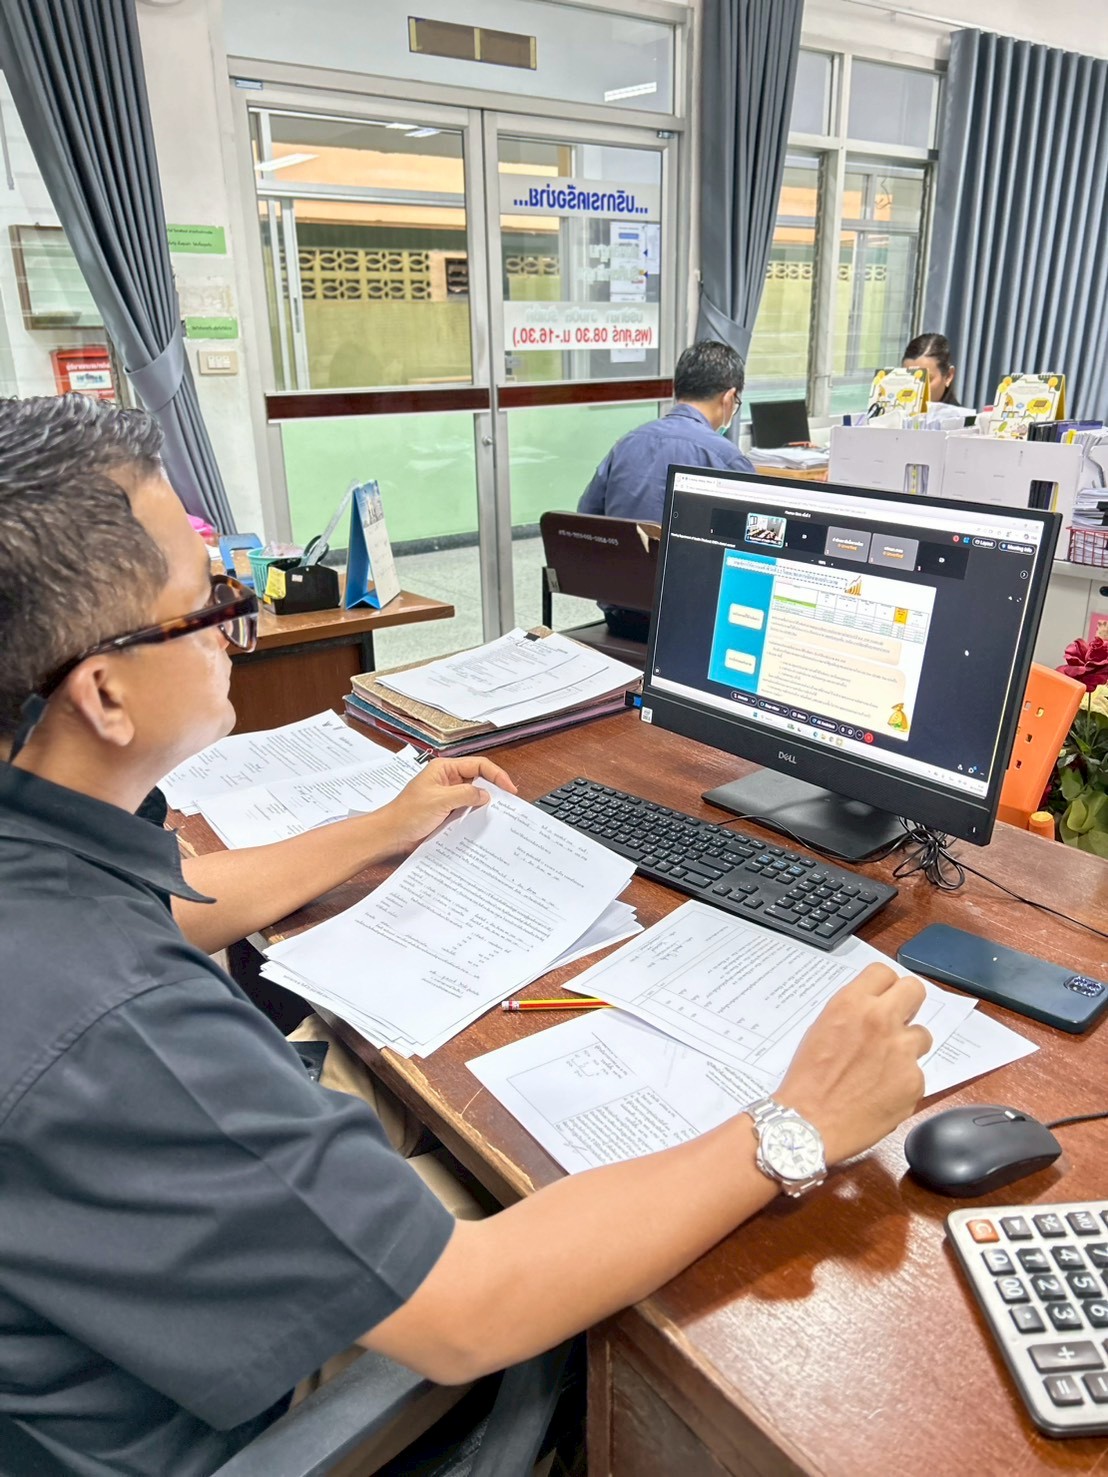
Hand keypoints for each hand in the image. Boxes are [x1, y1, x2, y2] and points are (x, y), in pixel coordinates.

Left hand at [377, 755, 517, 857]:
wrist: (391, 835)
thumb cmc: (407, 814)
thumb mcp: (439, 800)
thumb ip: (465, 794)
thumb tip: (486, 794)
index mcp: (444, 769)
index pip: (478, 765)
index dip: (496, 775)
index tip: (509, 789)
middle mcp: (447, 780)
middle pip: (478, 780)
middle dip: (493, 789)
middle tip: (508, 803)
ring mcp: (447, 797)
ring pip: (473, 797)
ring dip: (484, 805)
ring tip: (498, 815)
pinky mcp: (446, 812)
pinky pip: (466, 811)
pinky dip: (475, 816)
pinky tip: (482, 824)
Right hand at [775, 964, 930, 1164]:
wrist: (808, 1123)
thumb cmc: (807, 1079)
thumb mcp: (821, 1029)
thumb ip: (852, 1013)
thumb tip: (874, 1009)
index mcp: (852, 1004)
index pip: (884, 972)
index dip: (884, 987)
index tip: (883, 998)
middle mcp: (881, 1021)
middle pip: (915, 990)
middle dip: (907, 1004)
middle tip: (897, 1020)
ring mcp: (901, 1052)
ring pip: (921, 1036)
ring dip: (906, 1047)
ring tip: (882, 1067)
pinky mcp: (914, 1082)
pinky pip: (917, 1073)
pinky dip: (902, 1082)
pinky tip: (880, 1093)